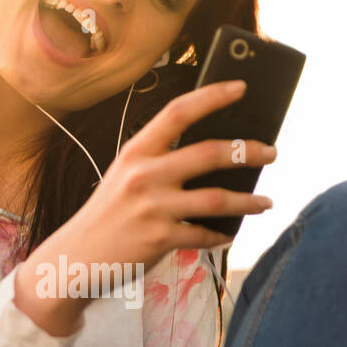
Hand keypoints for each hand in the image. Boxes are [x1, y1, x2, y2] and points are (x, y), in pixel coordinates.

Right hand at [14, 79, 275, 335]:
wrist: (75, 258)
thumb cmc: (109, 215)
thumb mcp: (125, 176)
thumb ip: (160, 162)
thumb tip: (215, 154)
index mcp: (136, 151)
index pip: (178, 112)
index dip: (212, 96)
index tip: (241, 87)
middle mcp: (144, 175)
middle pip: (209, 153)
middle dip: (248, 151)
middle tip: (271, 152)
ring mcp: (152, 208)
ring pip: (216, 198)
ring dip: (248, 200)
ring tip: (266, 201)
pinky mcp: (159, 239)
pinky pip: (203, 234)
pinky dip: (220, 235)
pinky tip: (229, 233)